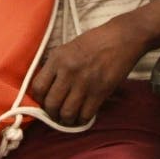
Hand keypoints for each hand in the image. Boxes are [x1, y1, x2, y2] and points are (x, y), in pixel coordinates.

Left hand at [30, 22, 145, 125]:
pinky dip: (82, 120)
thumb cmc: (95, 41)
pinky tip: (83, 116)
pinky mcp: (100, 91)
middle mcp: (68, 71)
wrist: (122, 38)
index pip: (37, 87)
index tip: (43, 103)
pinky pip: (85, 114)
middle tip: (56, 114)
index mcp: (57, 58)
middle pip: (50, 104)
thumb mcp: (68, 48)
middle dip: (51, 114)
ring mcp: (84, 82)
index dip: (38, 100)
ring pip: (66, 113)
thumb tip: (46, 88)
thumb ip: (55, 66)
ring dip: (66, 120)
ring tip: (69, 118)